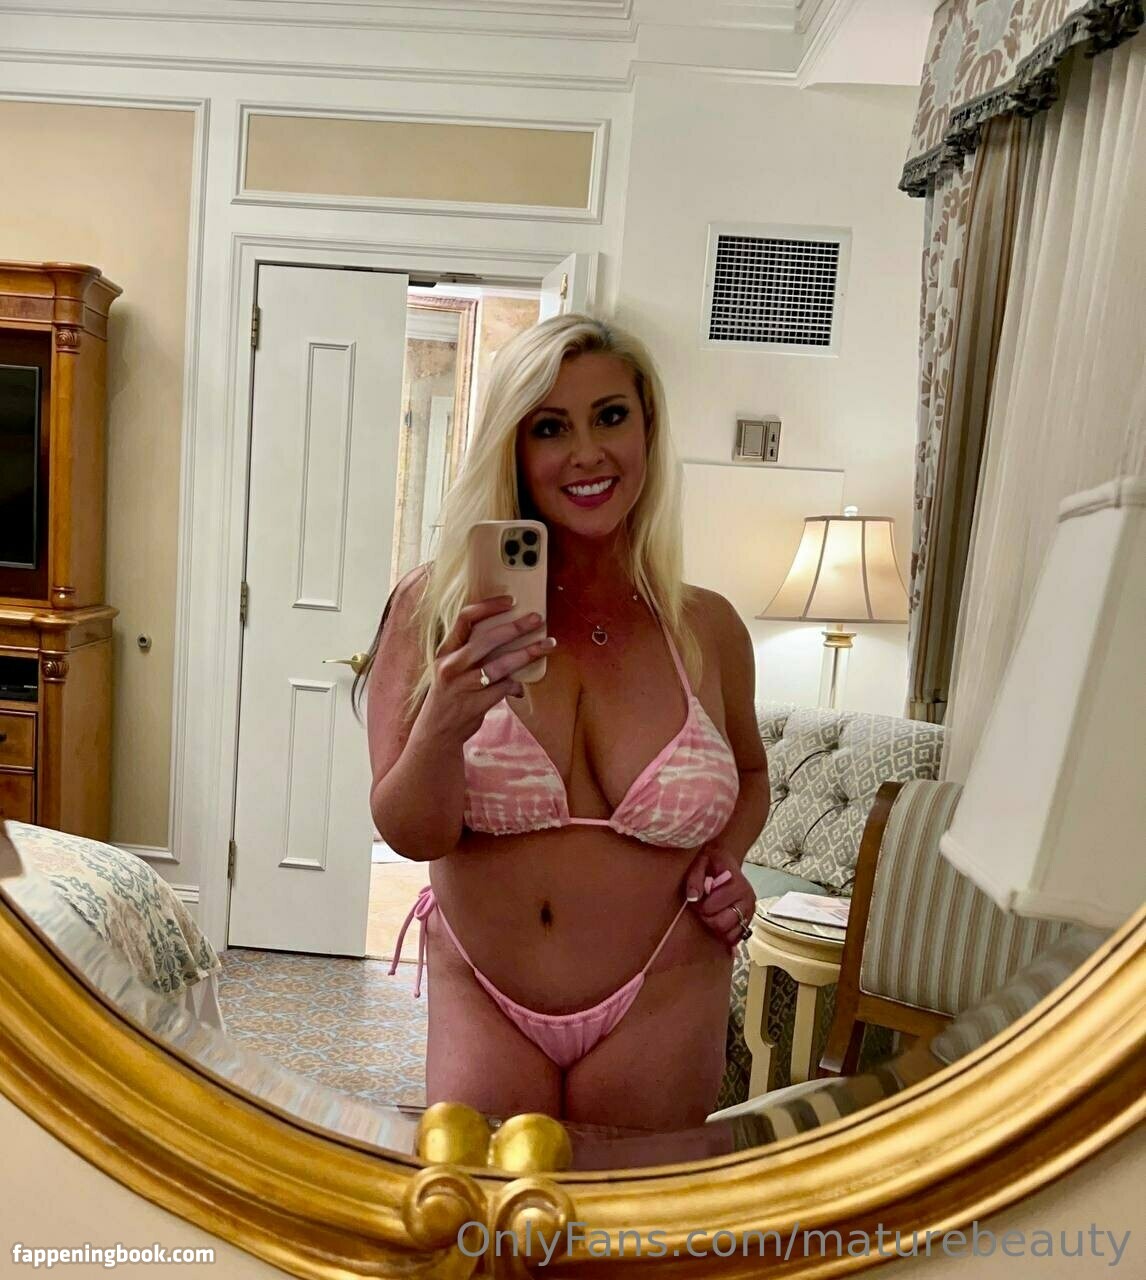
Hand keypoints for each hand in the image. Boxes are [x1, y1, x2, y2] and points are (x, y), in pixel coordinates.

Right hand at [416, 597, 554, 745]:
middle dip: (517, 627)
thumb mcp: (451, 668)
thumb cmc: (449, 694)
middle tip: (538, 619)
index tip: (511, 600)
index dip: (489, 606)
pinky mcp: (476, 704)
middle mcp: (451, 665)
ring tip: (548, 645)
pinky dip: (516, 684)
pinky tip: (521, 686)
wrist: (437, 731)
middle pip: (488, 638)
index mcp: (445, 651)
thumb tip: (507, 633)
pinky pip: (504, 687)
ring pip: (501, 664)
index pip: (464, 618)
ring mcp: (463, 685)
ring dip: (528, 653)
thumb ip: (470, 651)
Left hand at [684, 847, 755, 951]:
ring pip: (730, 934)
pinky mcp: (748, 920)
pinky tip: (719, 921)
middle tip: (703, 908)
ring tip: (712, 913)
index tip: (698, 897)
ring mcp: (750, 911)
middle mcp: (747, 899)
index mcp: (737, 884)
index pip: (712, 907)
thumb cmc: (712, 862)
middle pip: (722, 924)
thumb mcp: (700, 862)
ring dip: (716, 928)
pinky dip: (725, 934)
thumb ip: (695, 879)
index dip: (699, 905)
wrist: (726, 861)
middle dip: (707, 918)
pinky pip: (736, 937)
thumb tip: (693, 898)